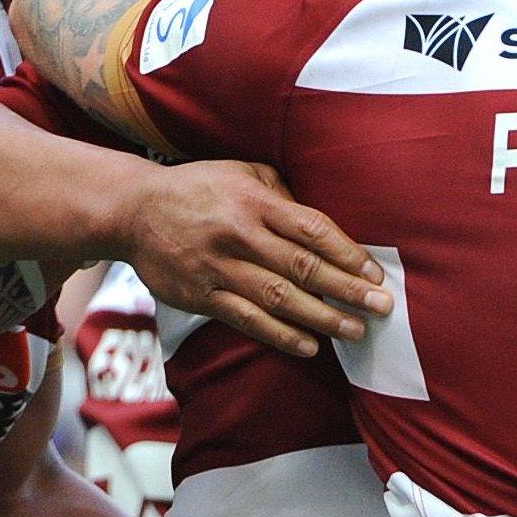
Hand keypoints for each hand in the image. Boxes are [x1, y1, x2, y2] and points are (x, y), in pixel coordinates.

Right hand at [120, 160, 390, 357]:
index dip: (347, 253)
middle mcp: (239, 235)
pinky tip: (309, 345)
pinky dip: (281, 335)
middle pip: (302, 267)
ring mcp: (219, 268)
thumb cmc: (199, 188)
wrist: (134, 211)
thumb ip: (282, 192)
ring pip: (278, 299)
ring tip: (356, 330)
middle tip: (382, 306)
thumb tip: (322, 224)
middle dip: (347, 289)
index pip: (312, 229)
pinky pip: (247, 319)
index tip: (375, 272)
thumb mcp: (242, 171)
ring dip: (322, 317)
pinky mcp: (201, 295)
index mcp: (254, 201)